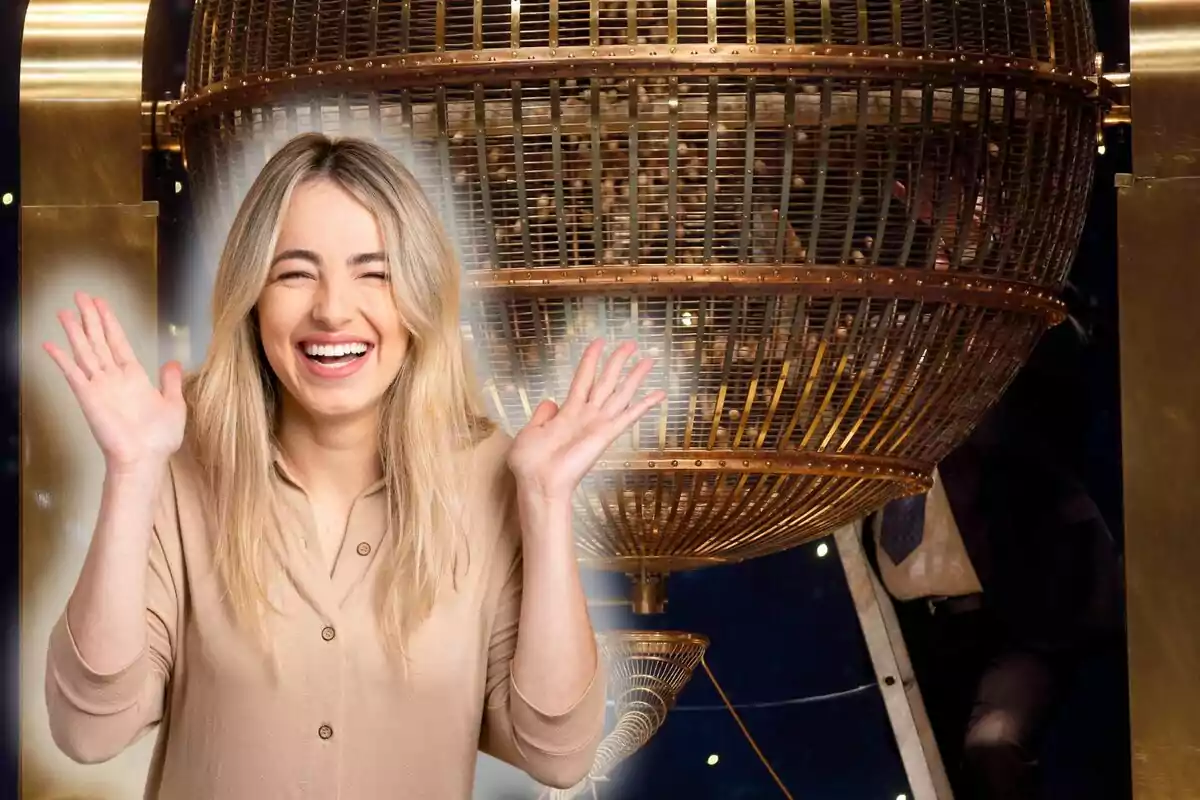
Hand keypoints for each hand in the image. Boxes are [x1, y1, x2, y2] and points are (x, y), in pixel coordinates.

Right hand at [43, 292, 186, 472]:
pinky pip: (72, 373)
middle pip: (99, 340)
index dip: (110, 322)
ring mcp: (100, 386)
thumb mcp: (175, 405)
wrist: (145, 458)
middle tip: (80, 295)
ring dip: (75, 331)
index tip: (101, 304)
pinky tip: (50, 345)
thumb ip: (171, 382)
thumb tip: (173, 362)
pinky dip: (61, 359)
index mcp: (135, 377)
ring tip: (65, 310)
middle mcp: (114, 378)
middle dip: (89, 317)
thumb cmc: (160, 438)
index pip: (118, 342)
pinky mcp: (88, 396)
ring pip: (85, 350)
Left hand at [507, 339, 666, 501]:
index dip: (591, 360)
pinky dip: (644, 405)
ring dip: (634, 376)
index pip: (582, 378)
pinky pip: (628, 416)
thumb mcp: (529, 432)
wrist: (538, 483)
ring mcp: (597, 424)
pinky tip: (659, 394)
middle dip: (618, 361)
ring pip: (620, 393)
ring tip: (649, 360)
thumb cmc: (530, 463)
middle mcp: (586, 415)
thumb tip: (550, 401)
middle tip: (630, 343)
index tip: (599, 342)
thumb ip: (541, 415)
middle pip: (606, 380)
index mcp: (567, 412)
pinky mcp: (606, 435)